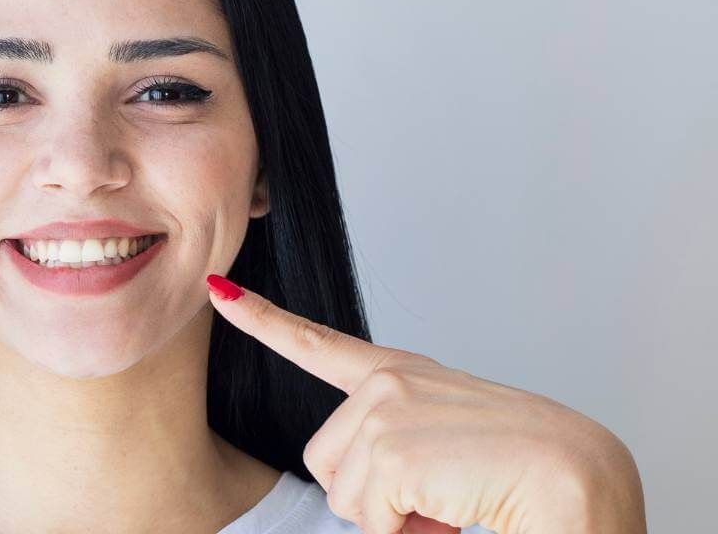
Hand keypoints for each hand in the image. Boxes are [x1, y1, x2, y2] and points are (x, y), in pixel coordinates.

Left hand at [205, 274, 645, 533]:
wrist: (584, 486)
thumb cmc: (530, 477)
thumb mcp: (450, 448)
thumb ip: (397, 446)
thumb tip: (359, 485)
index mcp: (407, 376)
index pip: (320, 344)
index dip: (263, 320)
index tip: (219, 293)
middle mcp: (391, 380)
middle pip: (326, 460)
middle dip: (375, 498)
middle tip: (444, 494)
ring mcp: (387, 405)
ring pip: (343, 493)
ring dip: (395, 518)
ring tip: (457, 499)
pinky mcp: (388, 443)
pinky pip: (367, 516)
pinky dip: (408, 531)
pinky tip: (455, 509)